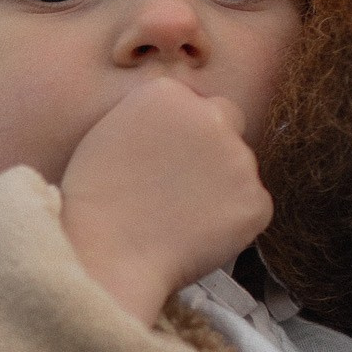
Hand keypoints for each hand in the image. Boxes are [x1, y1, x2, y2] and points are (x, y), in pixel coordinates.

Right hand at [58, 77, 272, 323]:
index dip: (183, 133)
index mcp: (168, 94)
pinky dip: (233, 223)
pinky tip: (196, 236)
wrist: (107, 257)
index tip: (166, 159)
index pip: (195, 103)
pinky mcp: (256, 202)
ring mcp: (239, 160)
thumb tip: (178, 129)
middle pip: (228, 124)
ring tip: (179, 218)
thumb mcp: (109, 135)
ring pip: (240, 169)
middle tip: (182, 186)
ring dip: (222, 187)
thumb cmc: (94, 204)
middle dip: (213, 148)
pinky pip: (252, 208)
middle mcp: (210, 117)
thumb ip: (152, 119)